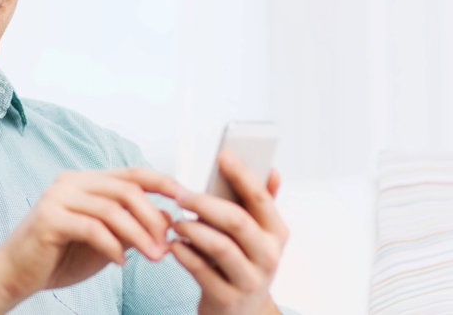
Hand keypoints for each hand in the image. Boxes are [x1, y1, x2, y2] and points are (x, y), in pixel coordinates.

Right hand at [0, 167, 188, 296]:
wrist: (14, 275)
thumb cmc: (58, 257)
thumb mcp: (105, 241)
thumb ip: (131, 227)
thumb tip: (167, 217)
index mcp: (85, 181)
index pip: (132, 174)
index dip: (163, 182)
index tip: (187, 198)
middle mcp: (71, 182)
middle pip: (126, 190)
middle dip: (152, 219)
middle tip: (167, 246)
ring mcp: (58, 198)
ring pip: (112, 210)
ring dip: (139, 236)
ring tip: (154, 258)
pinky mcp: (49, 219)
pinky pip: (93, 229)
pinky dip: (113, 247)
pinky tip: (122, 263)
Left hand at [171, 149, 288, 314]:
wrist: (242, 314)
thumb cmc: (244, 264)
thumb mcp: (258, 237)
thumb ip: (262, 205)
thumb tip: (272, 171)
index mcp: (278, 234)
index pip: (261, 199)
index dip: (242, 174)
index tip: (223, 153)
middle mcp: (269, 257)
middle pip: (237, 221)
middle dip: (205, 203)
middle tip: (181, 195)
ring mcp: (249, 280)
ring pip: (219, 245)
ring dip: (192, 228)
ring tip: (176, 221)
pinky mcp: (227, 298)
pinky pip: (200, 269)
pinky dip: (183, 253)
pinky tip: (174, 244)